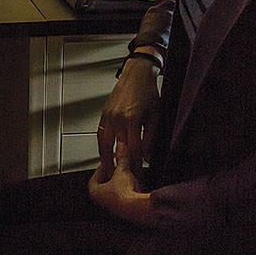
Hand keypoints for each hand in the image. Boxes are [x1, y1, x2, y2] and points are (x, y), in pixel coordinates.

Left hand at [88, 141, 153, 225]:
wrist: (138, 211)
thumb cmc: (124, 194)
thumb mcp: (122, 171)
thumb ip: (121, 158)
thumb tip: (121, 146)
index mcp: (95, 193)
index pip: (94, 178)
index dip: (101, 169)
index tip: (107, 163)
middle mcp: (101, 203)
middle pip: (104, 186)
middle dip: (111, 177)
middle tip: (117, 169)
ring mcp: (112, 210)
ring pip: (114, 194)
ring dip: (119, 186)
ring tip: (127, 178)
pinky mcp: (123, 214)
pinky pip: (123, 201)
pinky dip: (127, 194)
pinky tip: (135, 188)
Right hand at [96, 55, 159, 181]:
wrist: (136, 74)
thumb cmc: (148, 93)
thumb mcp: (155, 115)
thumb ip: (150, 137)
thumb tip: (147, 156)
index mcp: (131, 120)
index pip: (132, 150)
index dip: (135, 165)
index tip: (138, 176)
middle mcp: (116, 119)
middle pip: (117, 150)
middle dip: (121, 167)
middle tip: (124, 180)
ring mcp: (108, 116)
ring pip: (103, 143)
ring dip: (106, 159)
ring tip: (108, 172)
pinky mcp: (104, 113)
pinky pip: (100, 134)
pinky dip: (101, 146)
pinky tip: (104, 154)